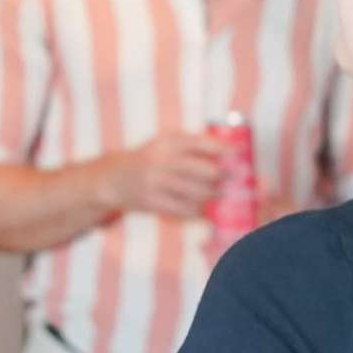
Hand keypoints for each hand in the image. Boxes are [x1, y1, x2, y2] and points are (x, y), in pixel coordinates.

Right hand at [113, 132, 227, 221]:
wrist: (114, 178)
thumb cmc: (149, 160)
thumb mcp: (164, 145)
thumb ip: (191, 146)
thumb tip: (228, 152)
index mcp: (167, 142)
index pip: (201, 143)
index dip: (223, 149)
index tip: (238, 154)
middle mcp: (162, 161)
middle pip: (205, 171)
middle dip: (222, 176)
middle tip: (232, 179)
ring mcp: (157, 182)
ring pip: (198, 192)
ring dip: (212, 195)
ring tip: (218, 194)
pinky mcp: (153, 202)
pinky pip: (184, 209)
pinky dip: (197, 210)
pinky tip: (201, 208)